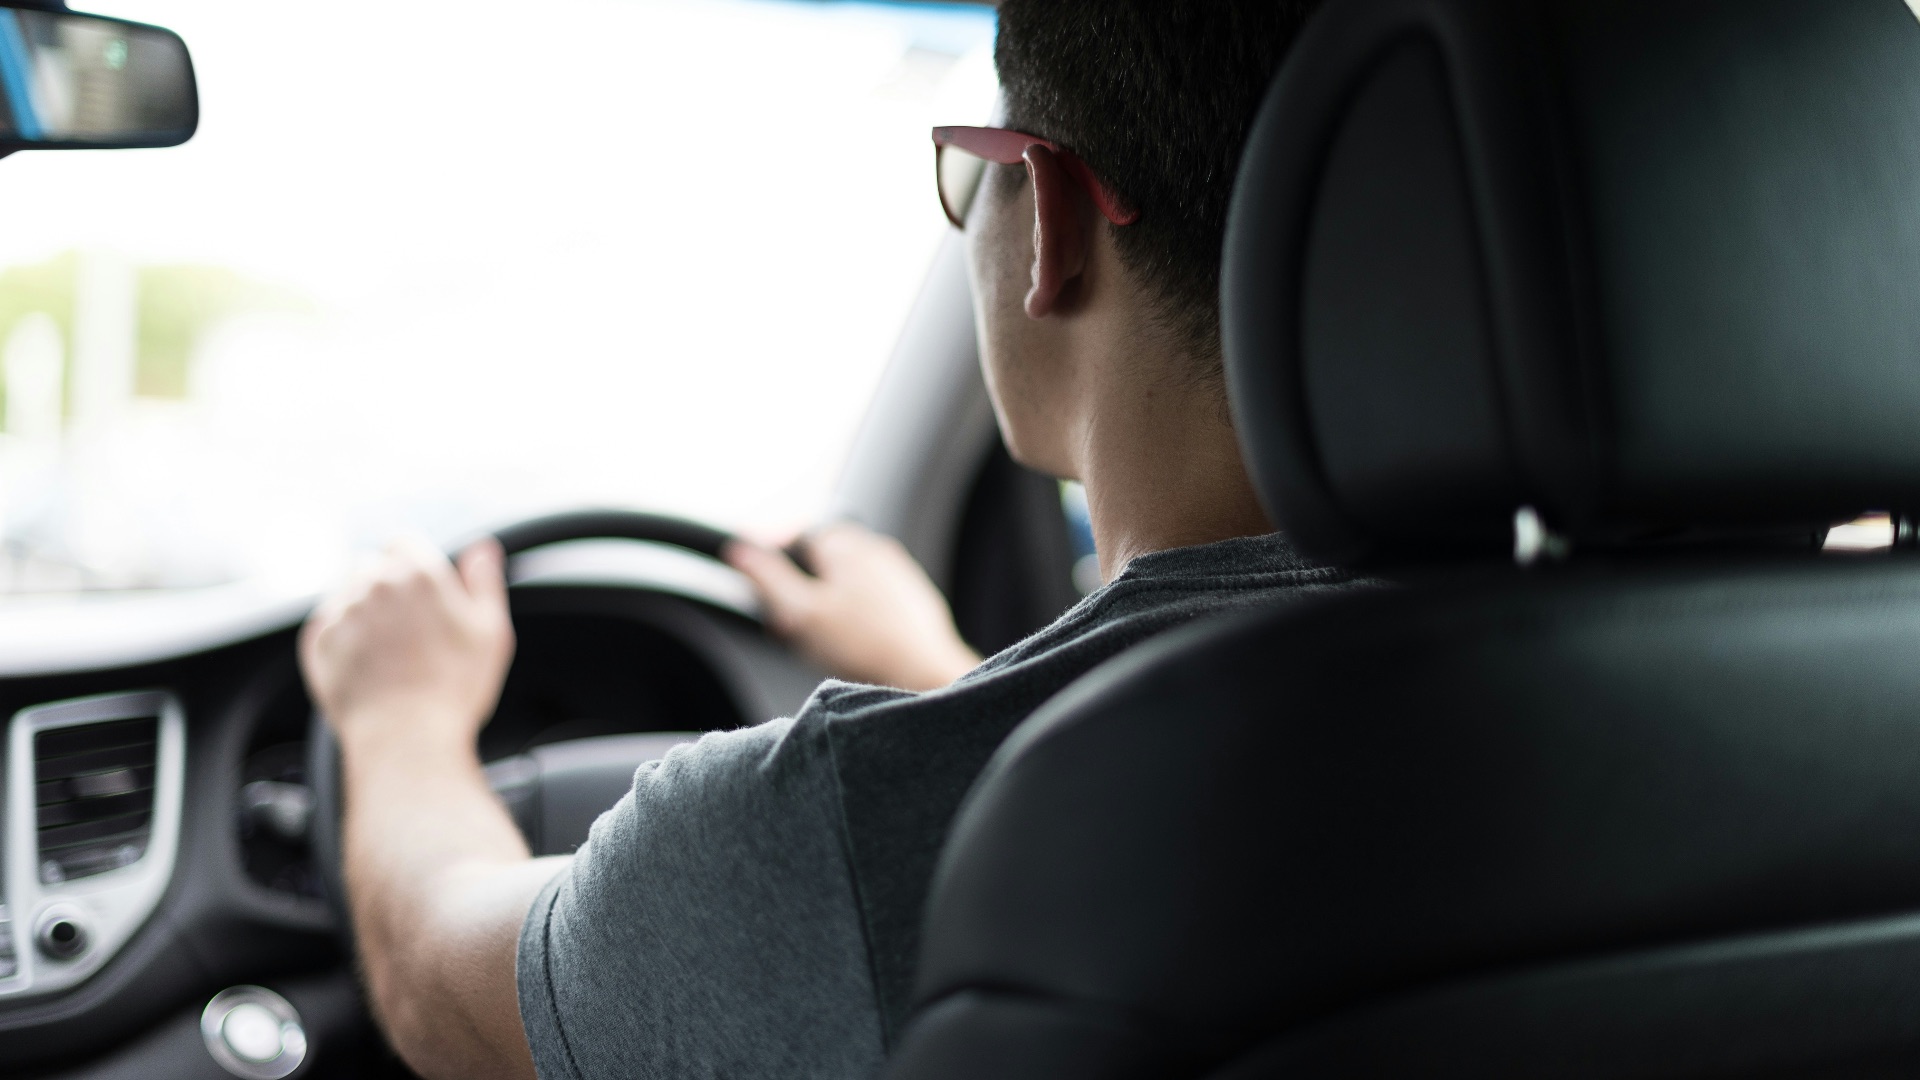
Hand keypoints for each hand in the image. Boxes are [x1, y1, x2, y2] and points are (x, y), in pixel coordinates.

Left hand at [299, 536, 515, 752]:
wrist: (406, 738)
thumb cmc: (454, 689)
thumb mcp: (491, 631)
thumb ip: (484, 581)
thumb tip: (482, 549)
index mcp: (417, 573)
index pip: (403, 542)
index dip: (413, 564)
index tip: (421, 593)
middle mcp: (373, 584)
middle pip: (372, 566)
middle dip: (386, 589)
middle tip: (408, 630)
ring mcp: (341, 612)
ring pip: (347, 594)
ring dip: (362, 612)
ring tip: (387, 652)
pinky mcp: (318, 641)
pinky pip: (327, 625)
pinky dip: (342, 638)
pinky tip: (366, 664)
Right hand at [725, 522, 979, 691]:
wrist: (925, 674)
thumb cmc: (865, 646)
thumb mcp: (800, 612)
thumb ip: (766, 577)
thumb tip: (739, 550)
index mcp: (844, 543)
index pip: (794, 537)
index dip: (774, 567)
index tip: (768, 596)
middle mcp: (874, 547)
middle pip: (821, 561)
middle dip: (801, 589)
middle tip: (792, 626)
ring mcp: (897, 571)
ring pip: (846, 581)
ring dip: (827, 604)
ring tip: (822, 640)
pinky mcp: (912, 597)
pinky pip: (871, 600)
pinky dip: (855, 616)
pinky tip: (854, 645)